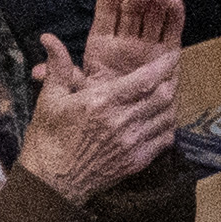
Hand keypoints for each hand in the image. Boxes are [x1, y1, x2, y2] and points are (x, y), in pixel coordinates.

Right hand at [14, 0, 199, 198]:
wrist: (51, 184)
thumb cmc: (48, 139)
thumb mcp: (49, 99)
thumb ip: (58, 66)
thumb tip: (49, 37)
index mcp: (102, 102)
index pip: (145, 79)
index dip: (164, 65)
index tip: (172, 56)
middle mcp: (122, 122)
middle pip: (162, 97)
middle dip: (170, 82)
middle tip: (171, 74)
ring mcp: (132, 144)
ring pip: (167, 117)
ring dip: (170, 104)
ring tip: (167, 95)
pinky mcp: (137, 161)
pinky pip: (165, 140)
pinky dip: (167, 127)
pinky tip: (160, 121)